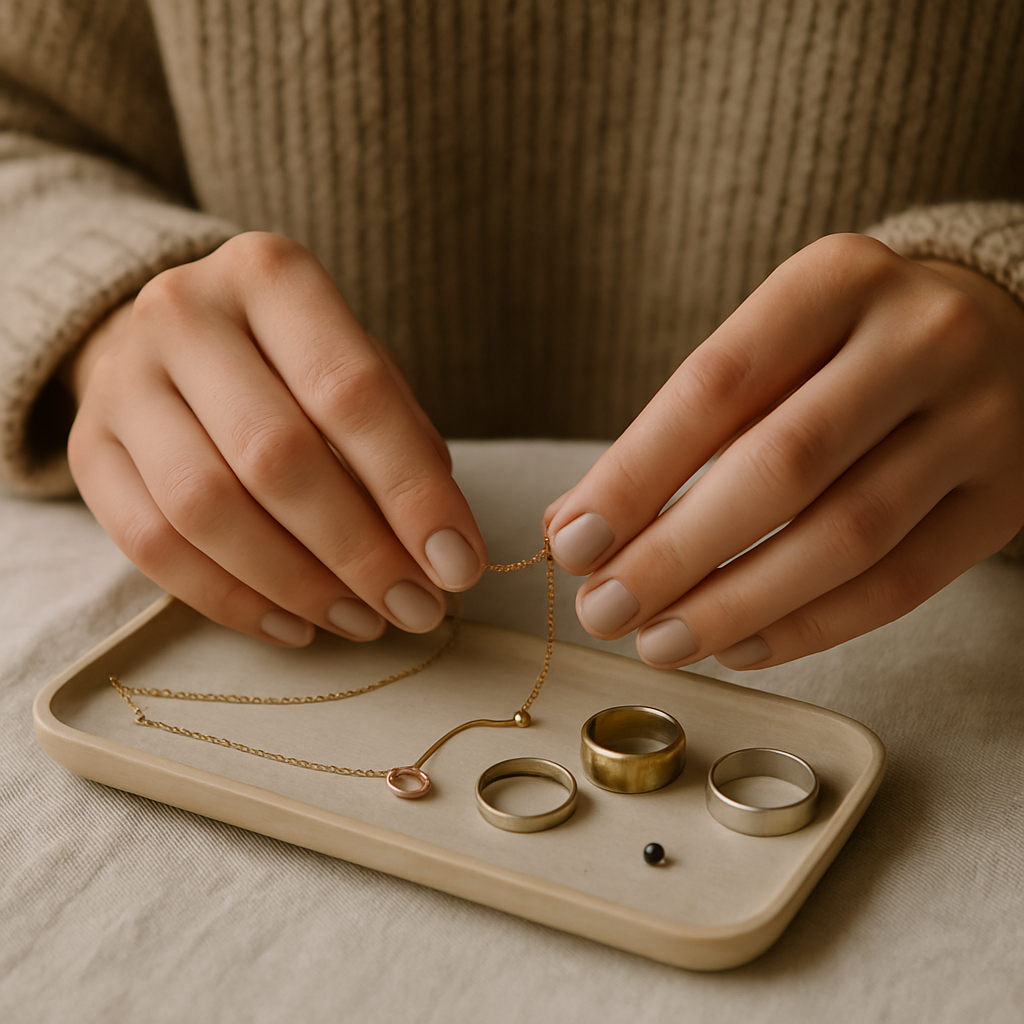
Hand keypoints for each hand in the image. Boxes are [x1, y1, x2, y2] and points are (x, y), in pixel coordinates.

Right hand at [66, 232, 485, 645]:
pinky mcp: (88, 447)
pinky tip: (294, 625)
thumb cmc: (290, 362)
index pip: (351, 393)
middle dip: (360, 552)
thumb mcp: (355, 367)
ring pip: (207, 510)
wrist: (172, 340)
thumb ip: (399, 440)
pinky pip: (152, 546)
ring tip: (363, 621)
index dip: (412, 491)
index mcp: (270, 275)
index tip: (459, 564)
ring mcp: (122, 380)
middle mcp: (183, 313)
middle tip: (416, 608)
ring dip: (298, 585)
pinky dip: (232, 601)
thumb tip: (442, 549)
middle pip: (276, 457)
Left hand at [544, 234, 1023, 669]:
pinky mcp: (1007, 497)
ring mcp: (979, 419)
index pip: (715, 387)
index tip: (574, 542)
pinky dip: (809, 627)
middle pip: (781, 468)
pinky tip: (739, 645)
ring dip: (736, 604)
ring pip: (844, 537)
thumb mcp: (769, 348)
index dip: (636, 475)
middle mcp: (919, 339)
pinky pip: (901, 584)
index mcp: (835, 280)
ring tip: (660, 641)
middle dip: (676, 554)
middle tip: (603, 610)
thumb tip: (576, 528)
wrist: (1003, 331)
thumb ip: (679, 430)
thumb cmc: (847, 347)